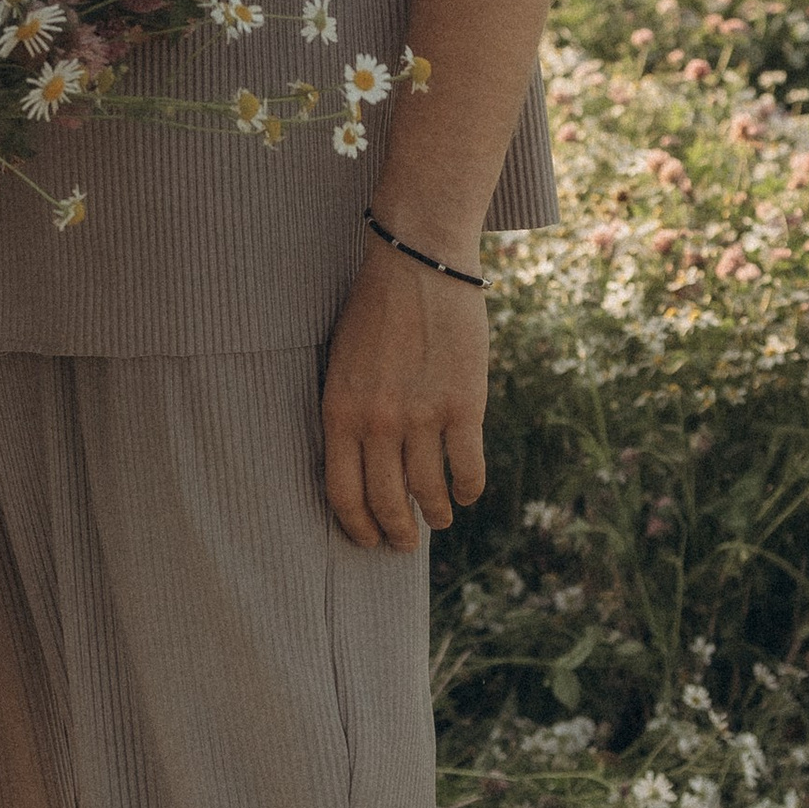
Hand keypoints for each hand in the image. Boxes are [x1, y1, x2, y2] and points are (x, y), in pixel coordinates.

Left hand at [321, 239, 487, 553]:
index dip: (357, 526)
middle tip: (405, 543)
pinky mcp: (463, 404)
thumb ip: (349, 415)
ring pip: (429, 491)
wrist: (418, 264)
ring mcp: (422, 415)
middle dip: (396, 532)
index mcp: (339, 413)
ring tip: (440, 518)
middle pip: (386, 501)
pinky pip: (467, 467)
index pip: (342, 493)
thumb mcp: (342, 365)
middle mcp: (378, 422)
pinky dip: (469, 489)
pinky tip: (467, 493)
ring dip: (436, 513)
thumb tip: (365, 466)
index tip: (368, 540)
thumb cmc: (375, 312)